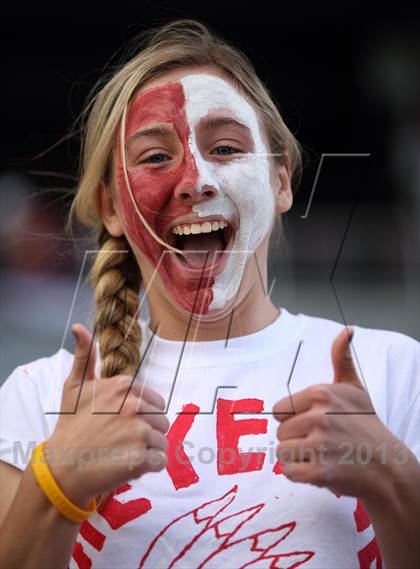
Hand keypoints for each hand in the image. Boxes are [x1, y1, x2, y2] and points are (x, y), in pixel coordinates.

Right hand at [46, 323, 168, 507]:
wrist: (60, 468)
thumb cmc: (69, 427)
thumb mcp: (73, 387)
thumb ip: (83, 356)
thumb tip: (79, 327)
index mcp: (122, 386)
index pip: (154, 400)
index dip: (141, 414)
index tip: (120, 423)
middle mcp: (133, 405)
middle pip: (161, 419)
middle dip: (147, 431)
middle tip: (122, 440)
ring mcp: (138, 431)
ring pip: (162, 440)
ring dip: (148, 449)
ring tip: (124, 452)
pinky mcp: (141, 458)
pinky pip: (160, 460)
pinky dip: (149, 466)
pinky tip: (128, 465)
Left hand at [273, 327, 406, 499]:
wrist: (388, 466)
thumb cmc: (366, 425)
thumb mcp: (354, 388)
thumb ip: (341, 358)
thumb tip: (346, 330)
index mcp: (320, 394)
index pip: (278, 410)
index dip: (294, 419)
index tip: (315, 423)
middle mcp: (319, 416)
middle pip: (279, 433)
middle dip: (296, 440)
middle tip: (322, 443)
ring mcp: (320, 445)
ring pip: (282, 452)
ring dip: (298, 458)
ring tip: (322, 455)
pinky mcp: (321, 472)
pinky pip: (289, 472)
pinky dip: (300, 475)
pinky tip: (320, 469)